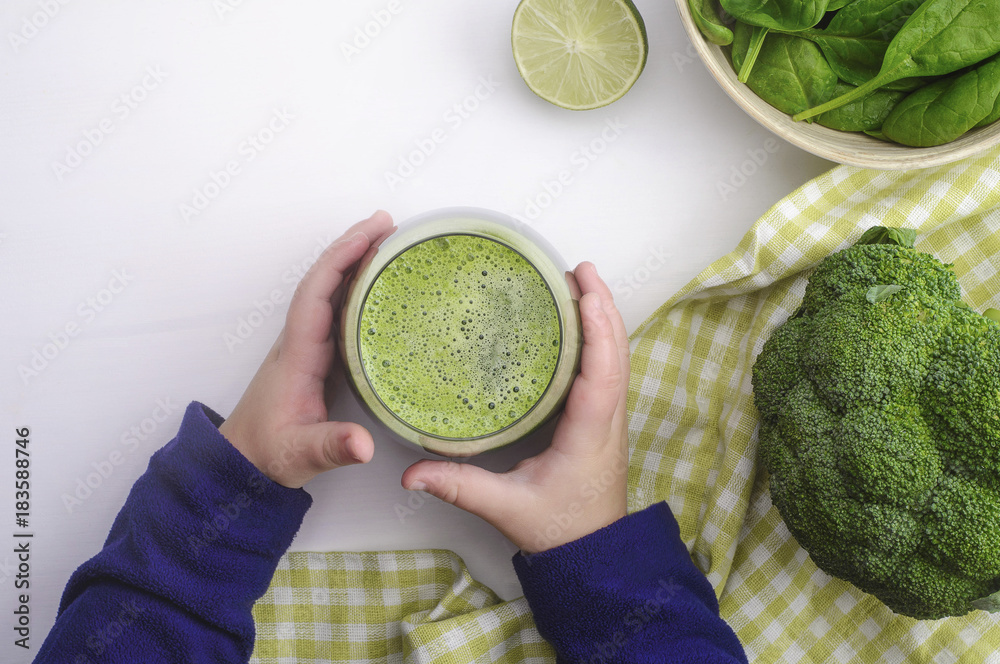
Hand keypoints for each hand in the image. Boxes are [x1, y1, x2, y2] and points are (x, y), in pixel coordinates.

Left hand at [219, 210, 395, 488]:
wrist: (243, 460)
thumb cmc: (268, 454)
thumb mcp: (300, 455)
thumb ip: (332, 448)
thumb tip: (366, 446)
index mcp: (298, 353)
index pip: (317, 293)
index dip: (342, 261)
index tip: (370, 236)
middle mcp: (300, 339)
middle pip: (323, 279)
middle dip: (352, 246)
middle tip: (388, 222)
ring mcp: (307, 344)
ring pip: (328, 288)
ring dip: (354, 260)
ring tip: (388, 238)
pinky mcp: (316, 354)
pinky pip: (336, 306)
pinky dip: (355, 285)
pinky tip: (377, 281)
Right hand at [401, 262, 629, 552]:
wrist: (592, 552)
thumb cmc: (559, 530)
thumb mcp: (506, 508)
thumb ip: (460, 486)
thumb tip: (413, 473)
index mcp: (588, 434)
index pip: (601, 373)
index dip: (597, 329)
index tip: (586, 291)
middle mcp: (606, 420)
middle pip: (617, 352)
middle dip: (602, 306)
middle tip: (578, 269)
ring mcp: (609, 418)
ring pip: (617, 357)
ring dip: (604, 317)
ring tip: (580, 282)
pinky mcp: (602, 419)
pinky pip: (608, 368)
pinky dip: (600, 337)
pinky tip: (580, 322)